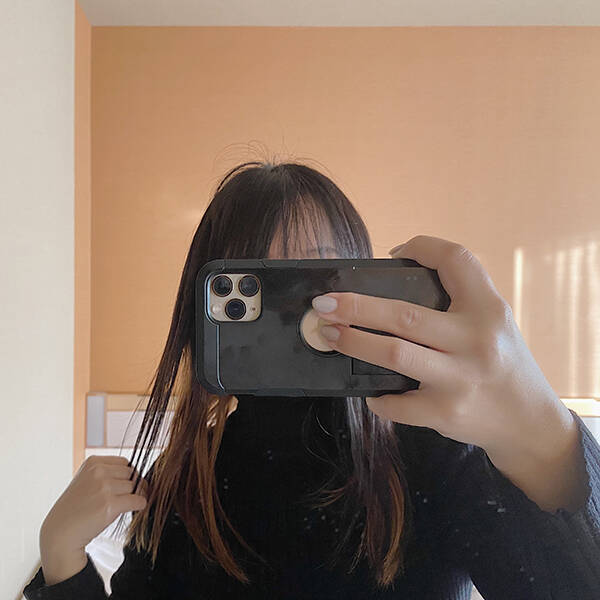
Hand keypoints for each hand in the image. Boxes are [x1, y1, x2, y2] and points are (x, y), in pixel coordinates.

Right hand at [40, 455, 147, 583]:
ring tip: (125, 505)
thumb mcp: (86, 480)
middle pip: (132, 473)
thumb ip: (107, 473)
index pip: (125, 463)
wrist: (60, 533)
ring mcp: (104, 487)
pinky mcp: (110, 504)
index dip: (128, 475)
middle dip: (133, 485)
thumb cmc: (76, 508)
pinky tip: (135, 509)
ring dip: (136, 495)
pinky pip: (138, 500)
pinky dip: (140, 505)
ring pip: (135, 486)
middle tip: (126, 497)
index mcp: (93, 462)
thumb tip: (137, 474)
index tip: (125, 485)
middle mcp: (98, 471)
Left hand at [311, 234, 574, 459]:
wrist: (529, 423)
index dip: (422, 247)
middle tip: (323, 303)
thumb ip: (457, 302)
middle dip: (355, 305)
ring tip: (328, 334)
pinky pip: (396, 403)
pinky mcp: (445, 413)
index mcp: (488, 309)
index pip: (456, 260)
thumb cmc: (501, 363)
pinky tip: (369, 390)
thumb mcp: (493, 322)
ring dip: (352, 341)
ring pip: (393, 353)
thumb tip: (392, 280)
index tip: (394, 252)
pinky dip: (377, 397)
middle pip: (403, 314)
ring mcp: (459, 379)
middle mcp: (476, 341)